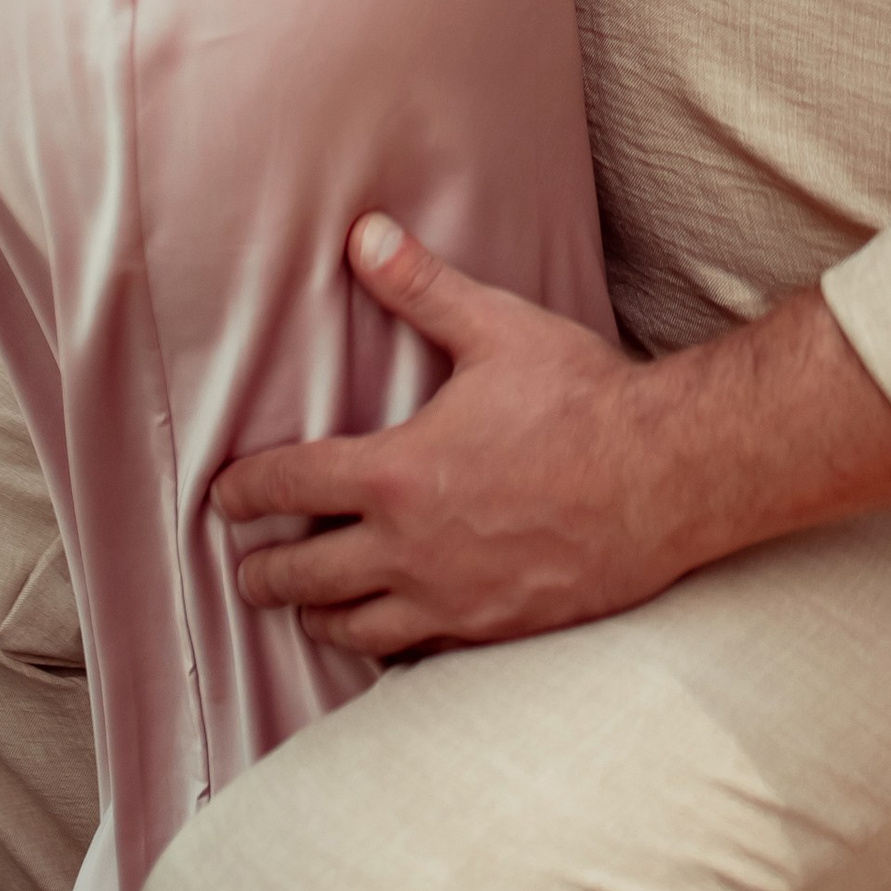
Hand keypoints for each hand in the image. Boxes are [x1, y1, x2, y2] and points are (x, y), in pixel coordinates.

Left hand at [213, 219, 704, 655]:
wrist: (666, 479)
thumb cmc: (584, 400)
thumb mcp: (499, 329)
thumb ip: (421, 286)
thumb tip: (362, 234)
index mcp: (397, 476)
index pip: (291, 486)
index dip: (245, 491)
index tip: (223, 496)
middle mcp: (409, 551)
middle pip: (305, 576)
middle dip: (265, 571)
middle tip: (246, 568)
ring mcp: (451, 601)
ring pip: (353, 629)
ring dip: (317, 617)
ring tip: (303, 610)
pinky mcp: (493, 631)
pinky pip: (417, 657)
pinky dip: (387, 649)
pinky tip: (388, 639)